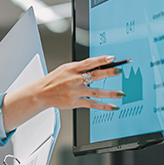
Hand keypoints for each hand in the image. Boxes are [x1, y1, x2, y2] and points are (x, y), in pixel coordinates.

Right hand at [2, 55, 124, 130]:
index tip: (112, 58)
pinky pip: (92, 104)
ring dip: (110, 93)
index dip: (101, 59)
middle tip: (119, 71)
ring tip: (121, 93)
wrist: (42, 92)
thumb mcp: (66, 69)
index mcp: (72, 68)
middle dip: (108, 73)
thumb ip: (80, 67)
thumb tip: (98, 65)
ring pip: (96, 92)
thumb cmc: (55, 80)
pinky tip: (112, 106)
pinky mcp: (75, 102)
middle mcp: (74, 79)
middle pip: (94, 75)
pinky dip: (103, 106)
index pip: (89, 62)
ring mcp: (75, 91)